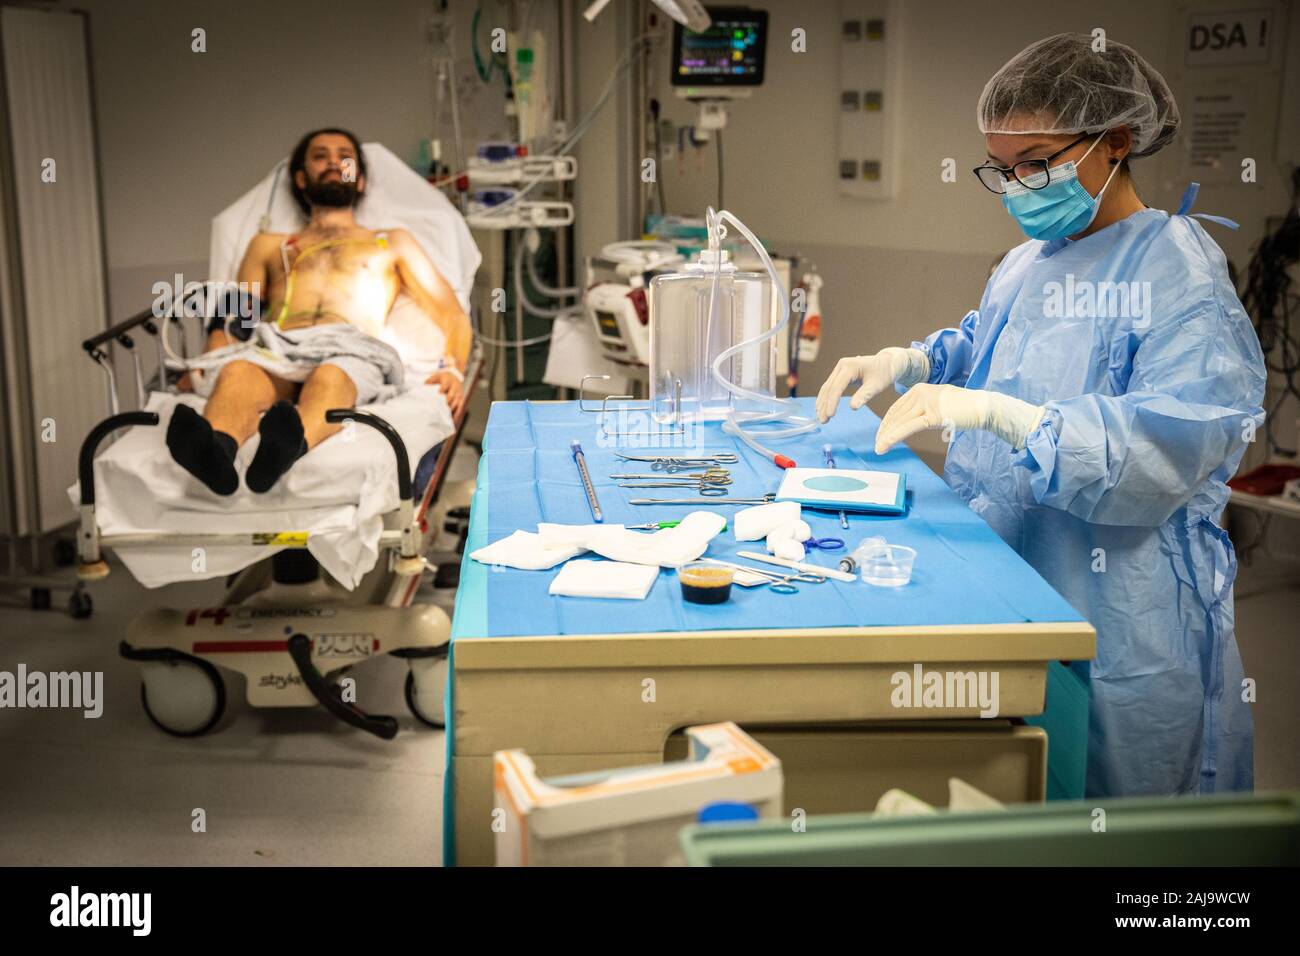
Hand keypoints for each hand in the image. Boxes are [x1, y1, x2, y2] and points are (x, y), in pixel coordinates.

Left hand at [425, 370, 465, 416]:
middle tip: (439, 410)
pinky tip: (452, 420)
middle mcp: (455, 387)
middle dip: (446, 403)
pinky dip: (456, 414)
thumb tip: (423, 387)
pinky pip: (460, 408)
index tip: (437, 396)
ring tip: (444, 417)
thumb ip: (430, 381)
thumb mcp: (436, 376)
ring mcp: (459, 394)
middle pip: (451, 396)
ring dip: (450, 410)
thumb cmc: (443, 378)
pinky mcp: (462, 399)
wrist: (455, 376)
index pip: (445, 386)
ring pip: (456, 403)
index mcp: (448, 381)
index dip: (441, 391)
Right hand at [815, 347, 928, 422]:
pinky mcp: (840, 373)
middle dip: (824, 405)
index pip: (837, 387)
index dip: (832, 402)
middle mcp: (841, 365)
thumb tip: (852, 408)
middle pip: (828, 388)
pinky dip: (826, 399)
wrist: (887, 363)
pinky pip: (830, 387)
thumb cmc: (883, 374)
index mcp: (850, 366)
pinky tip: (823, 409)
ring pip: (827, 388)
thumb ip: (864, 396)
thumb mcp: (876, 386)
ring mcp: (839, 368)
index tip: (830, 416)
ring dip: (823, 403)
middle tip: (823, 421)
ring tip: (822, 419)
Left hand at [874, 383, 1044, 454]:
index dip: (886, 423)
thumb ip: (922, 409)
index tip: (880, 436)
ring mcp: (926, 403)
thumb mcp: (937, 403)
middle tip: (877, 445)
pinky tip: (886, 444)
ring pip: (900, 422)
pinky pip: (909, 427)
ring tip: (879, 449)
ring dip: (887, 437)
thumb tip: (909, 420)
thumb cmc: (962, 408)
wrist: (982, 407)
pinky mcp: (933, 415)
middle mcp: (919, 392)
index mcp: (918, 389)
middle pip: (895, 415)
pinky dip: (895, 437)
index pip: (896, 408)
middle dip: (884, 431)